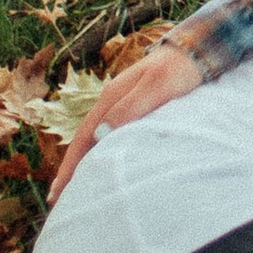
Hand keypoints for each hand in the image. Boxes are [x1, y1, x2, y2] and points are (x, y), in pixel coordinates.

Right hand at [52, 40, 200, 194]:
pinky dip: (101, 155)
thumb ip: (131, 108)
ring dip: (84, 164)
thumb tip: (100, 135)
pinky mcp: (136, 110)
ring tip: (75, 190)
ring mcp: (122, 106)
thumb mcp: (156, 87)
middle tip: (56, 200)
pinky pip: (111, 138)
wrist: (196, 52)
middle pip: (83, 142)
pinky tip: (103, 166)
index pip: (82, 138)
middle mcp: (111, 103)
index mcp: (110, 98)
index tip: (57, 192)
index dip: (69, 166)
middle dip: (70, 171)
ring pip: (96, 141)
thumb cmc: (178, 70)